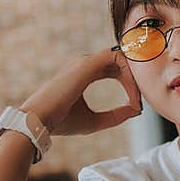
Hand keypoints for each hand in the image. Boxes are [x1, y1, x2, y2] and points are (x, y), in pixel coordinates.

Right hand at [20, 49, 141, 135]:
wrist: (40, 121)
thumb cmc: (62, 122)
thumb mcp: (96, 121)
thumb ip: (117, 115)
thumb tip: (136, 110)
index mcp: (85, 74)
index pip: (115, 70)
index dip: (130, 85)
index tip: (136, 106)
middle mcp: (85, 64)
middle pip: (121, 63)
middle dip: (135, 81)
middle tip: (140, 102)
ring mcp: (86, 62)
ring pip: (122, 58)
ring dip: (134, 78)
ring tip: (137, 99)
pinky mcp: (87, 64)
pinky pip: (118, 59)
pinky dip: (129, 76)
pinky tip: (132, 94)